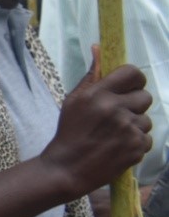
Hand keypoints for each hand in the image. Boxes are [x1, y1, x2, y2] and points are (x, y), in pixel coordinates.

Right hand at [43, 64, 152, 198]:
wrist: (68, 168)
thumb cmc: (69, 132)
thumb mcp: (73, 101)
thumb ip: (91, 76)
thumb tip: (98, 48)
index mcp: (98, 94)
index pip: (133, 73)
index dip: (134, 80)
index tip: (128, 88)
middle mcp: (115, 109)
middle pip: (145, 96)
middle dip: (134, 105)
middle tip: (118, 115)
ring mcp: (128, 129)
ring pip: (147, 119)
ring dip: (135, 125)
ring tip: (115, 134)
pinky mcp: (137, 147)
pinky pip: (147, 138)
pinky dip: (136, 142)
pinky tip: (119, 146)